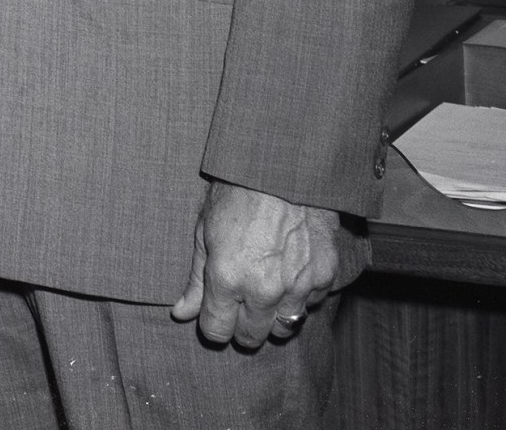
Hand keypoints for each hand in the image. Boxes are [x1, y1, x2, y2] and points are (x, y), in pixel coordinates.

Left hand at [171, 183, 364, 347]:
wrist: (282, 168)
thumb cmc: (235, 193)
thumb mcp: (204, 231)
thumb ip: (196, 279)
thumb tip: (181, 312)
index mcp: (227, 278)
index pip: (216, 331)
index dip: (212, 324)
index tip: (215, 313)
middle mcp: (264, 290)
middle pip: (251, 337)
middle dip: (242, 325)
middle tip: (239, 302)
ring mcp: (298, 286)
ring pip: (283, 328)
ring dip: (272, 315)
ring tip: (265, 288)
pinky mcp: (324, 277)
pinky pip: (310, 304)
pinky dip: (300, 295)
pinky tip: (289, 271)